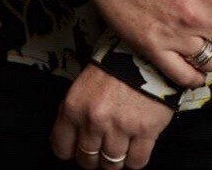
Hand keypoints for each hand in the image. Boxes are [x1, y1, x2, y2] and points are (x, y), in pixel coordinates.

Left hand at [49, 62, 173, 168]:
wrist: (149, 52)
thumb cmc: (117, 65)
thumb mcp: (86, 82)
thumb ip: (78, 111)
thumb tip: (75, 138)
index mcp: (74, 106)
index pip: (61, 148)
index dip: (72, 149)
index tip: (79, 147)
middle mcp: (94, 119)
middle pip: (87, 160)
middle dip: (95, 155)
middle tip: (103, 142)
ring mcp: (120, 127)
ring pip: (112, 165)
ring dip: (116, 157)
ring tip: (122, 141)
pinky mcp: (145, 131)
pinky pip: (136, 162)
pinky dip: (136, 157)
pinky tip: (137, 143)